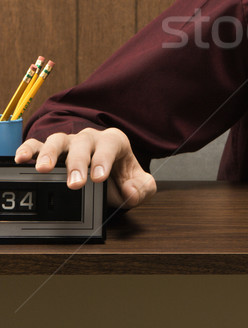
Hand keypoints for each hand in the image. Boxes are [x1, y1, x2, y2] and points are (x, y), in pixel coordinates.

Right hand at [14, 127, 156, 208]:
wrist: (109, 177)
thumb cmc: (121, 176)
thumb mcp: (139, 184)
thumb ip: (143, 188)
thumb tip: (131, 191)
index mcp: (114, 142)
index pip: (110, 145)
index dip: (103, 160)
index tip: (98, 178)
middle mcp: (91, 139)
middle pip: (83, 143)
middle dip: (78, 163)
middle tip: (75, 183)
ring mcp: (69, 143)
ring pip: (59, 141)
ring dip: (51, 154)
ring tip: (44, 169)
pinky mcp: (50, 150)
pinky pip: (37, 145)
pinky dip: (29, 149)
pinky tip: (23, 159)